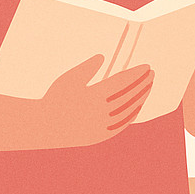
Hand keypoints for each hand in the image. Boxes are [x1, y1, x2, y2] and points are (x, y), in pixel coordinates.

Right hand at [38, 55, 153, 146]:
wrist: (42, 128)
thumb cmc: (55, 98)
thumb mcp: (69, 79)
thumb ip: (87, 68)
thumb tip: (102, 57)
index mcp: (93, 96)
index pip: (122, 82)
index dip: (136, 74)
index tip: (147, 66)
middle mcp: (100, 112)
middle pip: (129, 95)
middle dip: (143, 83)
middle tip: (152, 73)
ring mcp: (101, 126)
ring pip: (129, 110)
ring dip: (141, 97)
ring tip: (149, 86)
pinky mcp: (100, 136)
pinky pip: (122, 124)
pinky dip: (132, 114)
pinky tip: (138, 105)